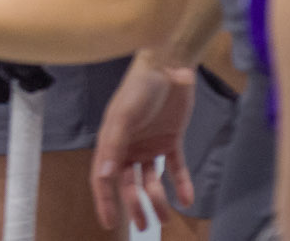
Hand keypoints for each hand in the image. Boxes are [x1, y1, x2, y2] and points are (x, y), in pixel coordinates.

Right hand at [89, 53, 195, 231]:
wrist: (169, 64)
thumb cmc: (140, 87)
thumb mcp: (123, 116)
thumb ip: (113, 145)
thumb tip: (103, 177)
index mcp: (112, 140)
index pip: (104, 176)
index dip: (105, 200)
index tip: (108, 223)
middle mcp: (129, 146)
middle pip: (128, 182)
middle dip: (134, 205)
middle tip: (143, 226)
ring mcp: (150, 144)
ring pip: (151, 179)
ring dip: (157, 199)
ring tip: (166, 217)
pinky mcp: (172, 140)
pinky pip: (176, 167)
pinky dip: (181, 183)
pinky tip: (187, 199)